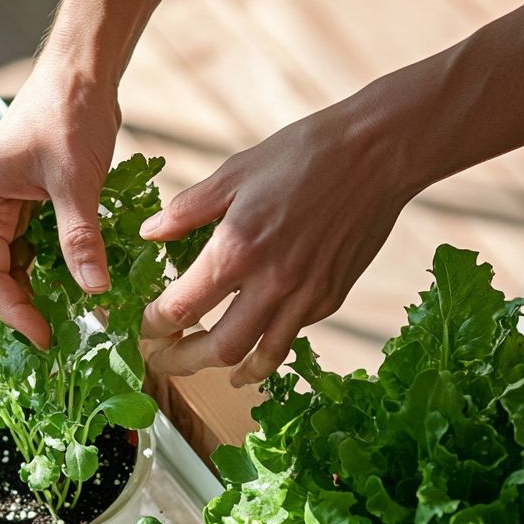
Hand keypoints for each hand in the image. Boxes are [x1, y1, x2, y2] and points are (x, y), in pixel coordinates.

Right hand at [0, 60, 120, 346]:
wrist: (83, 67)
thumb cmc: (67, 111)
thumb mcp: (76, 181)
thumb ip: (80, 238)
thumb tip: (94, 292)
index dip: (13, 309)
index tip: (43, 336)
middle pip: (2, 272)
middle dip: (29, 305)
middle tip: (63, 335)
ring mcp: (13, 204)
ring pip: (25, 261)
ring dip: (47, 288)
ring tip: (77, 316)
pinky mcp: (38, 200)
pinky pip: (44, 244)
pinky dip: (63, 265)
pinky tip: (87, 283)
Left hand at [139, 99, 414, 386]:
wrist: (379, 153)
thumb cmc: (304, 155)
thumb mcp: (233, 173)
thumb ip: (186, 210)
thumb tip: (148, 233)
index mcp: (236, 249)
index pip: (180, 308)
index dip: (153, 325)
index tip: (143, 327)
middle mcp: (271, 282)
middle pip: (217, 349)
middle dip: (180, 362)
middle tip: (161, 360)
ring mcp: (306, 296)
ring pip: (259, 356)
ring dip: (224, 369)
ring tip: (204, 366)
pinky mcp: (332, 297)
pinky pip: (291, 335)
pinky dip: (265, 344)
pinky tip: (251, 338)